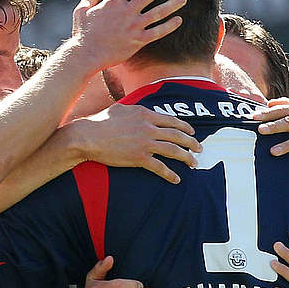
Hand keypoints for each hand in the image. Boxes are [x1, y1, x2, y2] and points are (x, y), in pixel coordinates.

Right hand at [66, 105, 199, 182]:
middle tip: (199, 148)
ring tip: (193, 163)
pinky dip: (170, 174)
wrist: (88, 136)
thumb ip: (135, 109)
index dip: (185, 127)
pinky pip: (160, 167)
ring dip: (186, 157)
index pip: (172, 121)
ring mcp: (145, 143)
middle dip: (191, 142)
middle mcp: (149, 128)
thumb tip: (141, 110)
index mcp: (145, 114)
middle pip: (177, 135)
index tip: (192, 132)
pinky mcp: (139, 158)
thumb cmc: (101, 122)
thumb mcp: (121, 109)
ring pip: (173, 151)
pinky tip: (176, 179)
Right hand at [68, 0, 186, 69]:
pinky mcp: (138, 41)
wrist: (86, 55)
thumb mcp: (82, 11)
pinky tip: (178, 20)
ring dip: (172, 4)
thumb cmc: (82, 34)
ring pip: (158, 12)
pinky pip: (157, 32)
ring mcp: (133, 26)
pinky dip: (169, 26)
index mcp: (113, 2)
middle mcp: (126, 12)